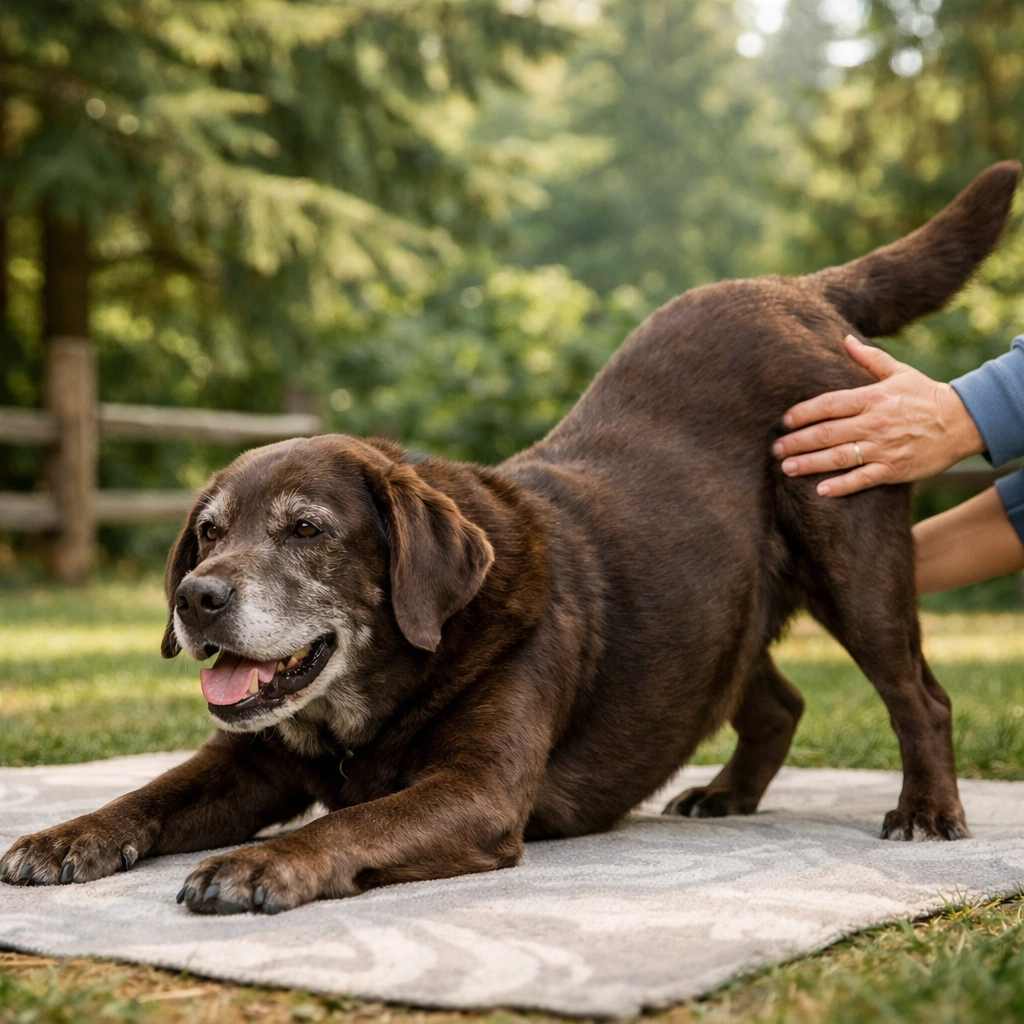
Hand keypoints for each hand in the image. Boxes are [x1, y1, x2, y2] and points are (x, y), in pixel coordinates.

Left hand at [772, 335, 984, 496]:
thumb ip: (869, 359)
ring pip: (839, 456)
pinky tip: (820, 490)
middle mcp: (874, 423)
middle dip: (797, 441)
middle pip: (827, 432)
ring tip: (787, 468)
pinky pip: (862, 479)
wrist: (962, 422)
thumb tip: (845, 339)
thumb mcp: (899, 372)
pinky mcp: (894, 469)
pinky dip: (841, 485)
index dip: (803, 413)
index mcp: (872, 398)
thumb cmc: (926, 395)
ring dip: (810, 463)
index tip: (784, 421)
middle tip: (775, 449)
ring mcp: (883, 447)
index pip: (828, 404)